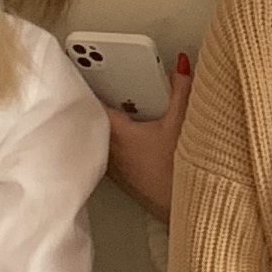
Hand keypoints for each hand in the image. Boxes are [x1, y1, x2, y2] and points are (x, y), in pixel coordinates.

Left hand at [103, 54, 188, 220]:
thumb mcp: (183, 123)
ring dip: (108, 120)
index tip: (86, 64)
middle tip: (101, 74)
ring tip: (120, 100)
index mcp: (119, 134)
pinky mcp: (124, 178)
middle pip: (98, 118)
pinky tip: (132, 132)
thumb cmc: (179, 170)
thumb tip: (182, 65)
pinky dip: (116, 138)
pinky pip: (111, 150)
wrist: (185, 207)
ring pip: (103, 136)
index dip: (91, 82)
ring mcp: (116, 166)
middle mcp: (111, 151)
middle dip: (101, 97)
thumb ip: (182, 90)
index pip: (95, 103)